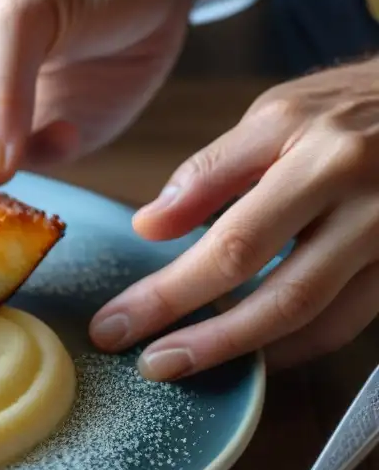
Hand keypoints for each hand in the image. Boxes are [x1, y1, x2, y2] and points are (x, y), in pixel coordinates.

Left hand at [90, 59, 378, 378]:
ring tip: (189, 363)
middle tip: (148, 364)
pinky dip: (297, 345)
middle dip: (206, 342)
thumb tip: (147, 227)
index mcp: (322, 158)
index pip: (232, 244)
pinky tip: (253, 350)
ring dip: (250, 353)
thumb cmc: (354, 106)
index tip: (116, 323)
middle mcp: (368, 206)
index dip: (169, 294)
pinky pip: (350, 323)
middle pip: (280, 297)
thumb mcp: (277, 115)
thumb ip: (210, 172)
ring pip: (320, 321)